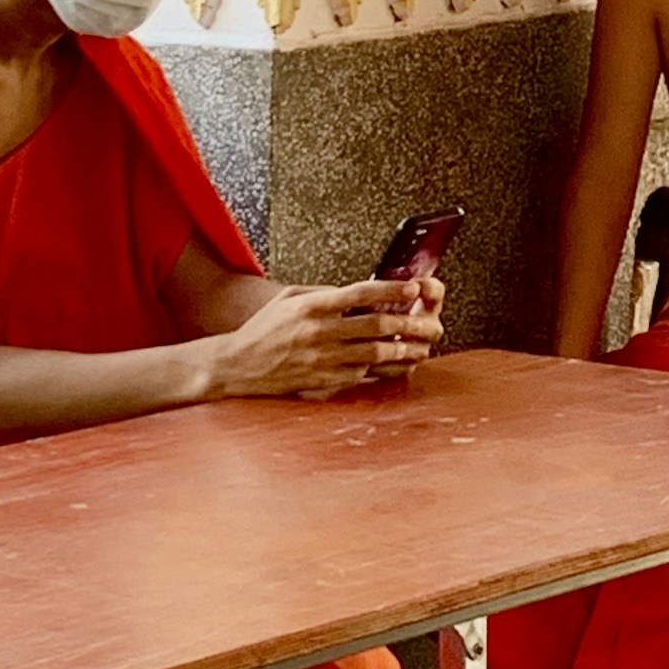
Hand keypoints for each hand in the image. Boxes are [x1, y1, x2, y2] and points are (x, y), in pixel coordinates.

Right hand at [212, 279, 440, 401]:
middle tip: (430, 322)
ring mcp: (323, 359)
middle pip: (376, 325)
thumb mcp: (290, 298)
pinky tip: (400, 366)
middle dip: (408, 323)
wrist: (238, 365)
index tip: (413, 288)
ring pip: (374, 354)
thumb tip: (356, 294)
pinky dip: (383, 370)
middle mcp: (321, 332)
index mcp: (313, 306)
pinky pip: (361, 375)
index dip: (391, 290)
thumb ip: (323, 293)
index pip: (361, 293)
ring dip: (403, 350)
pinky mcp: (324, 381)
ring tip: (423, 347)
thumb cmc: (264, 329)